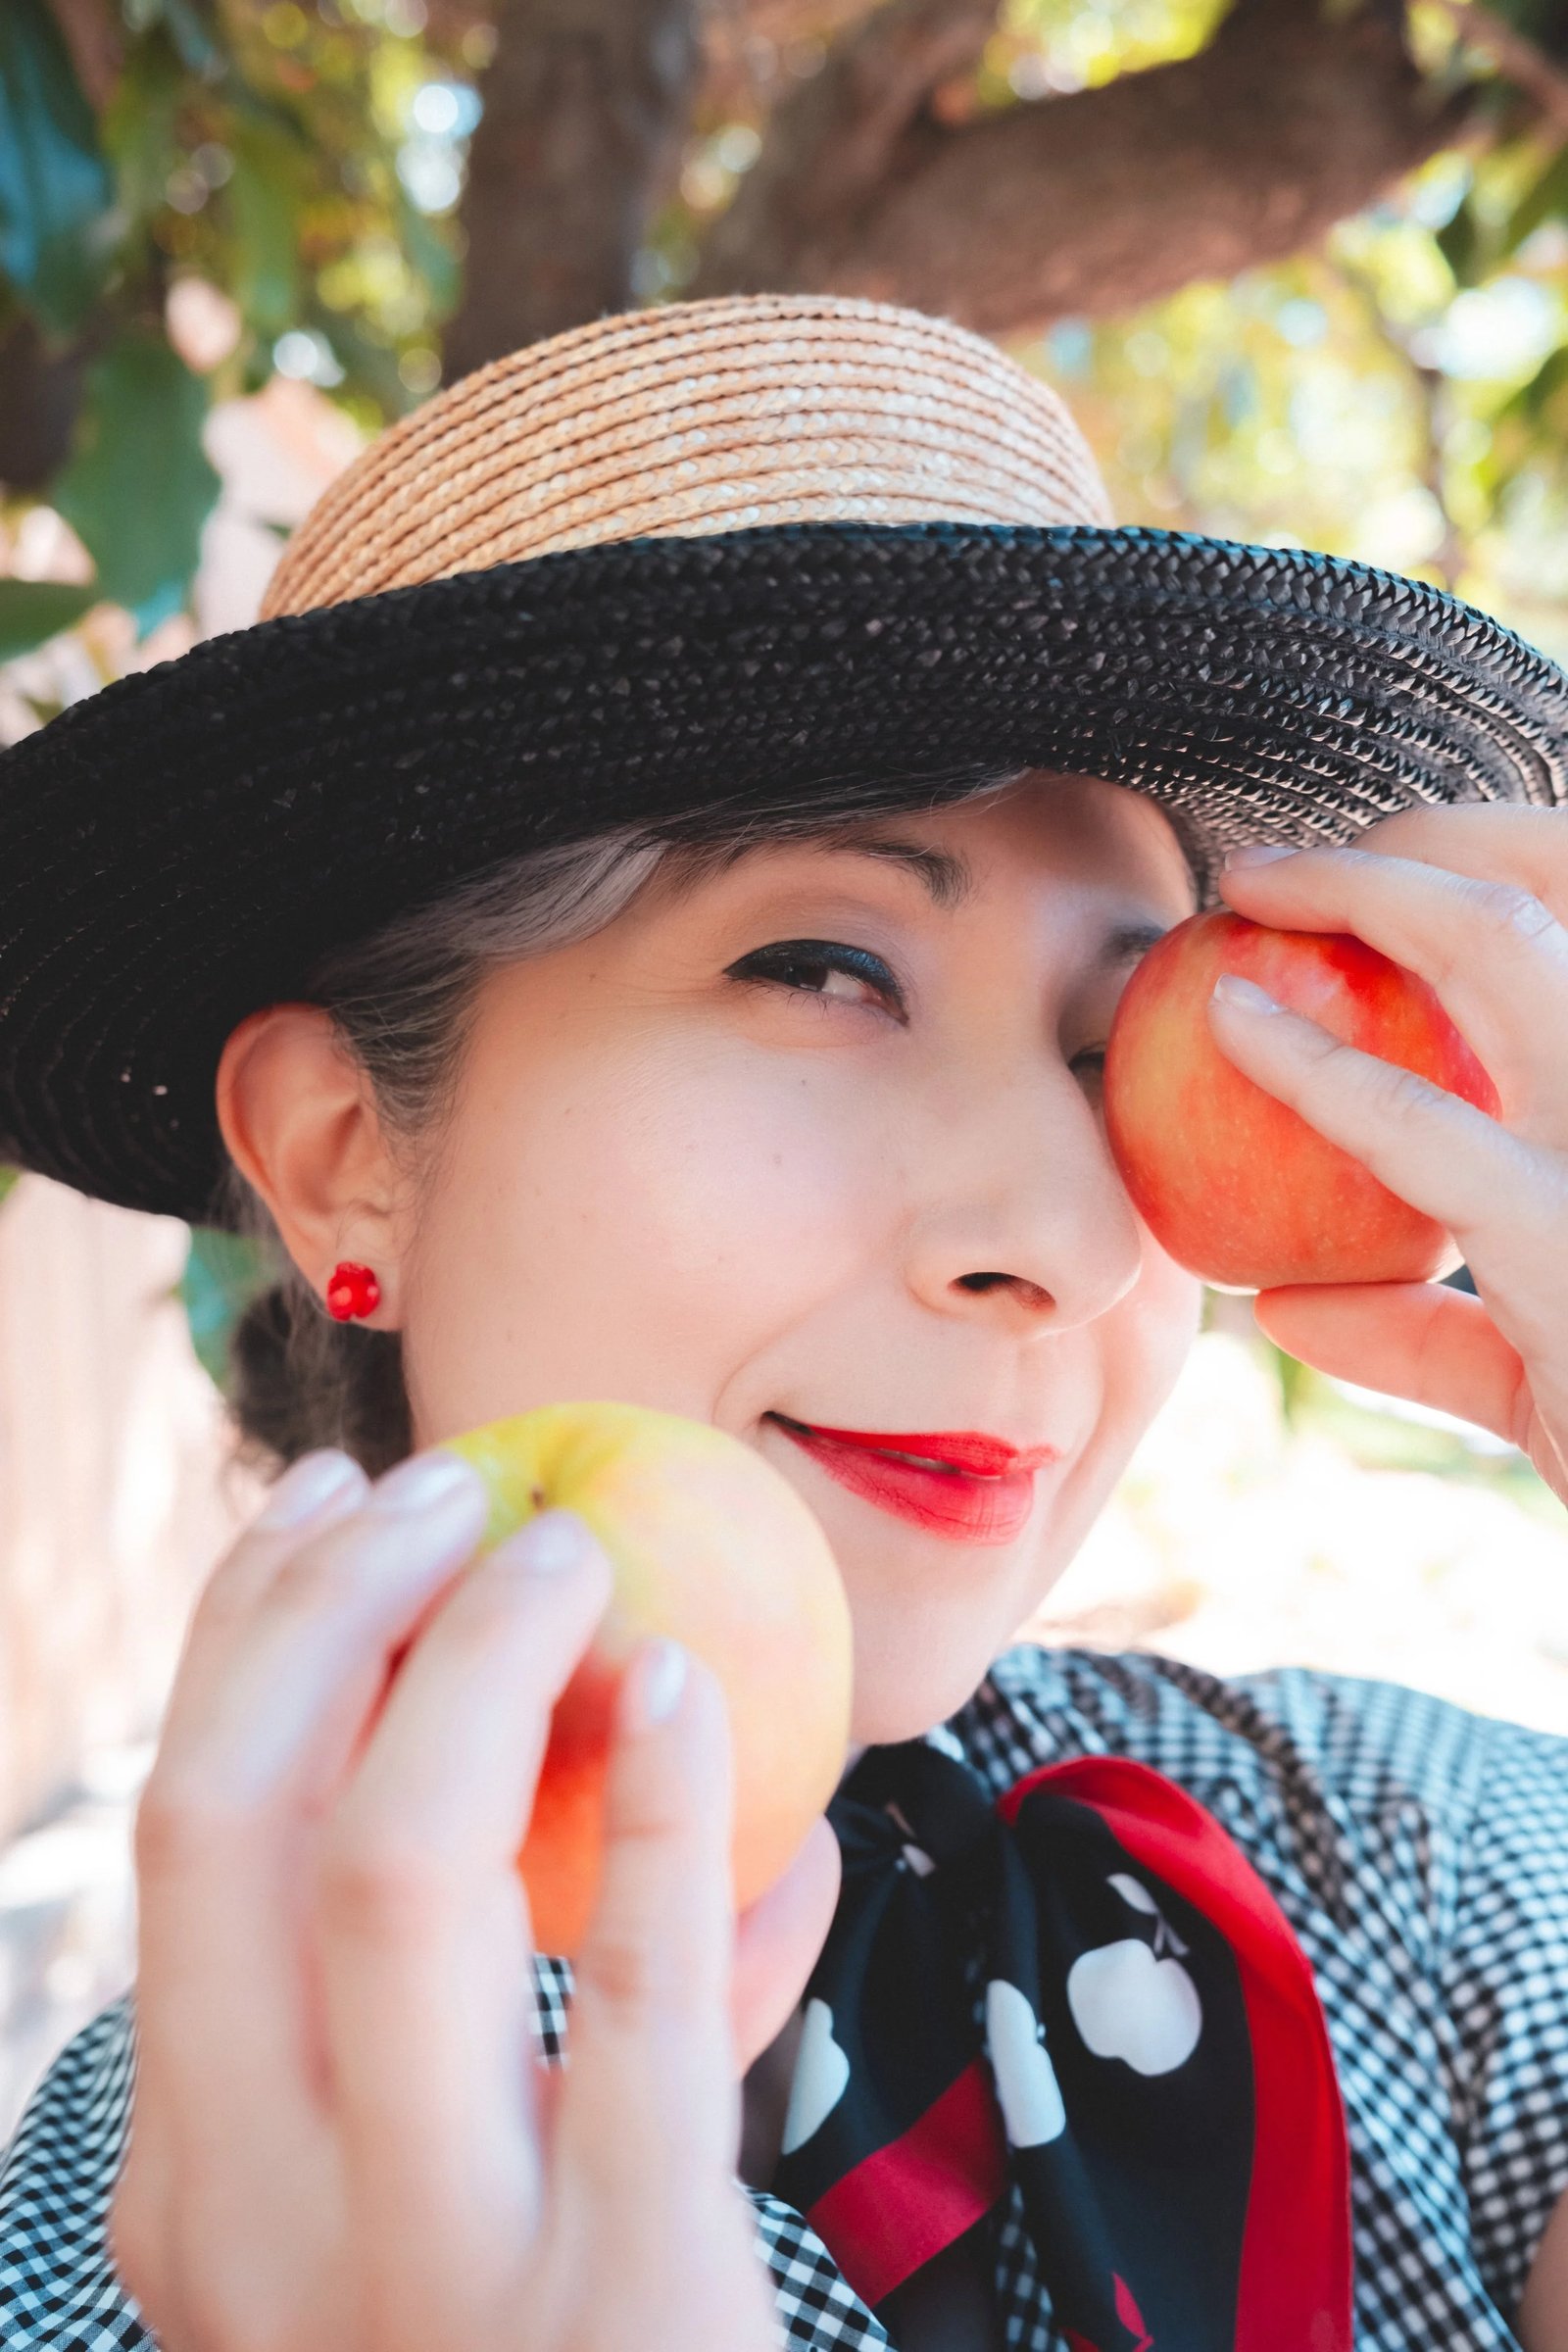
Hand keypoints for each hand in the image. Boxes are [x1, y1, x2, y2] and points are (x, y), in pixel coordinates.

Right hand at [111, 1443, 835, 2351]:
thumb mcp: (445, 2223)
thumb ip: (512, 2007)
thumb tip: (654, 1742)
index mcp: (190, 2190)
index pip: (177, 1844)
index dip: (242, 1640)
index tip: (327, 1515)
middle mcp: (250, 2229)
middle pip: (227, 1821)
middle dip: (323, 1607)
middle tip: (445, 1490)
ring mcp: (418, 2276)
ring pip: (389, 1870)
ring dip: (475, 1661)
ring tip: (568, 1557)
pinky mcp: (624, 2303)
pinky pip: (637, 1996)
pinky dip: (663, 1805)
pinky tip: (689, 1687)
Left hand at [1208, 804, 1567, 1508]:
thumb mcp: (1538, 1380)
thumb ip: (1424, 1337)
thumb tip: (1284, 1305)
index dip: (1487, 854)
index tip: (1355, 879)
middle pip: (1563, 868)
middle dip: (1419, 838)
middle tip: (1275, 866)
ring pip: (1500, 938)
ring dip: (1363, 888)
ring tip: (1245, 891)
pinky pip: (1418, 1124)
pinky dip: (1309, 1063)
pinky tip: (1229, 1024)